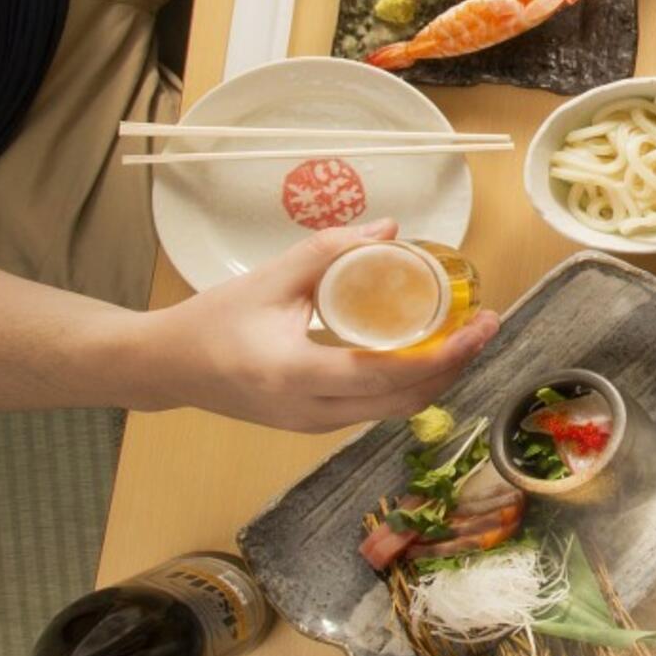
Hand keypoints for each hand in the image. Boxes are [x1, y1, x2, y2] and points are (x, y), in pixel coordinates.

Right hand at [131, 220, 499, 432]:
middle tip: (487, 325)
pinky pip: (376, 408)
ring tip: (468, 335)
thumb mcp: (270, 277)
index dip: (443, 354)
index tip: (479, 325)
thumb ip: (330, 250)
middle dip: (456, 365)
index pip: (387, 375)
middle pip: (404, 401)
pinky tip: (428, 351)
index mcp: (296, 374)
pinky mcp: (315, 424)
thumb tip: (393, 230)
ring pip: (394, 410)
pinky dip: (410, 383)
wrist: (168, 367)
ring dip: (437, 376)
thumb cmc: (213, 320)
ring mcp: (314, 425)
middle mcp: (311, 412)